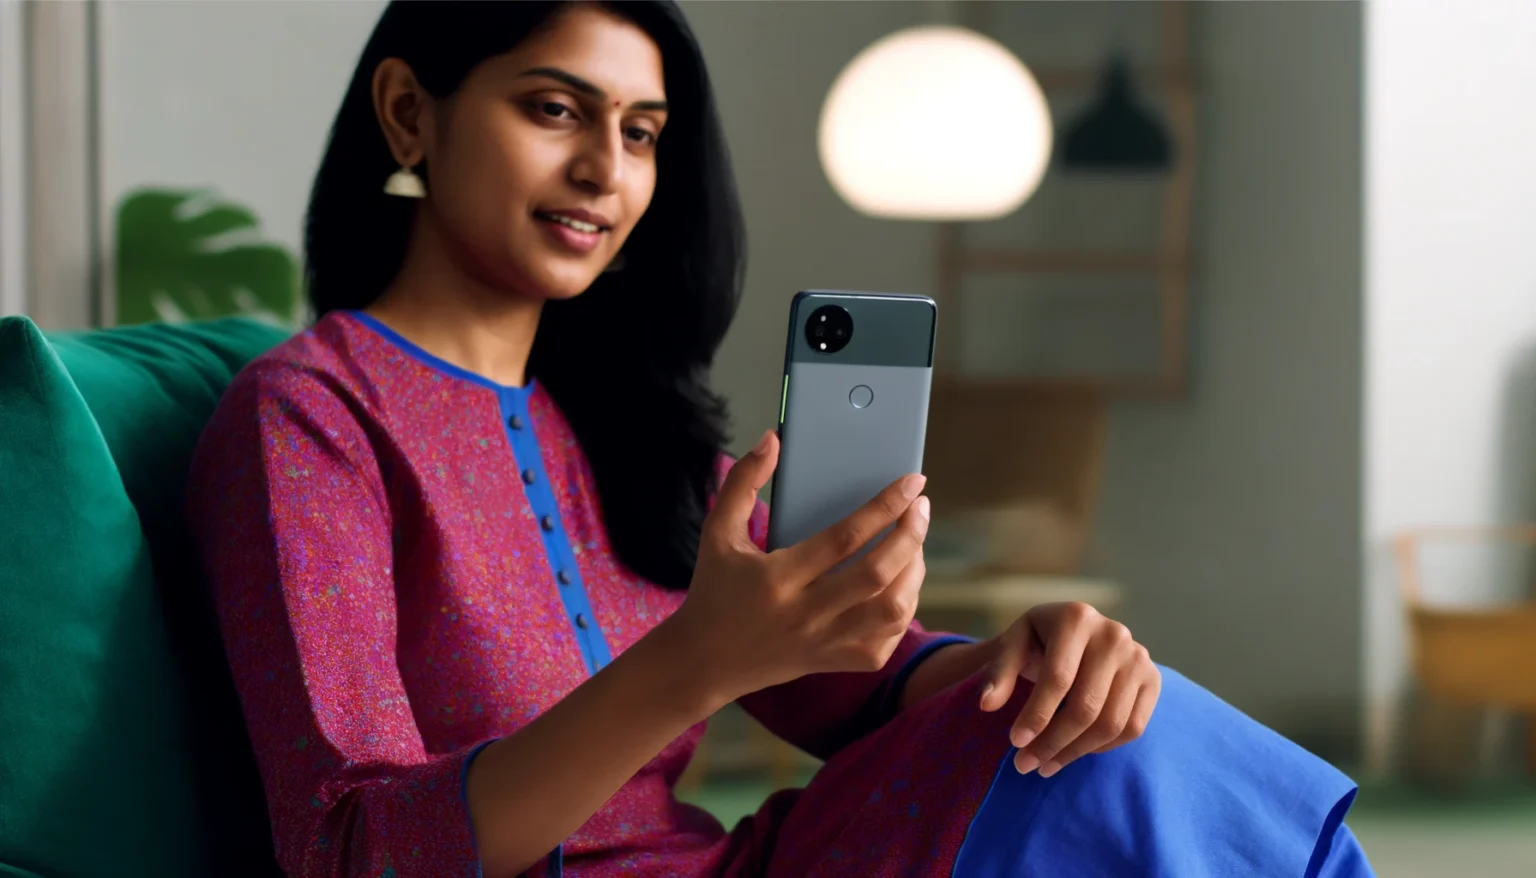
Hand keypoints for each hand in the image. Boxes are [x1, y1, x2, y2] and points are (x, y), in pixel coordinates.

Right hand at [664, 430, 929, 706]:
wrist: (704, 661)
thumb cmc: (713, 591)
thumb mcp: (717, 533)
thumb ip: (742, 482)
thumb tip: (773, 439)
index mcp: (777, 578)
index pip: (844, 538)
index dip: (884, 506)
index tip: (911, 482)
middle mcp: (804, 614)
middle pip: (877, 575)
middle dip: (910, 535)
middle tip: (920, 507)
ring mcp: (823, 643)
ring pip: (890, 612)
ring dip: (914, 574)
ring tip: (914, 544)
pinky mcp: (833, 662)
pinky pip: (884, 642)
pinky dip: (903, 612)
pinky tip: (901, 585)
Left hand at [979, 602, 1159, 776]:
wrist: (1075, 635)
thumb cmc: (1038, 641)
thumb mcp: (1013, 645)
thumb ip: (999, 672)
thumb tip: (987, 705)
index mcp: (1076, 617)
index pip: (1058, 678)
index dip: (1036, 714)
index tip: (1015, 742)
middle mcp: (1114, 634)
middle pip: (1086, 706)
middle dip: (1052, 742)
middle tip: (1025, 765)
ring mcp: (1139, 657)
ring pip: (1111, 723)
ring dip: (1075, 752)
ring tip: (1044, 765)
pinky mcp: (1153, 679)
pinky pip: (1132, 727)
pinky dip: (1102, 747)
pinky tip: (1073, 752)